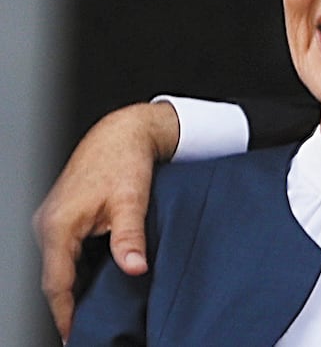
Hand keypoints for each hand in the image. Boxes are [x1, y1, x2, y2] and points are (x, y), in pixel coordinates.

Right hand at [33, 101, 180, 340]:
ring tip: (91, 313)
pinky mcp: (60, 217)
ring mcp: (50, 220)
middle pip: (53, 278)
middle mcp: (46, 224)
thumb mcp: (132, 201)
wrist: (122, 134)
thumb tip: (135, 268)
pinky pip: (62, 253)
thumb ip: (130, 237)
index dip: (65, 313)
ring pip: (57, 266)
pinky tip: (93, 282)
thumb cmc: (124, 161)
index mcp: (57, 224)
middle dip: (67, 306)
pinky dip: (74, 271)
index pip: (56, 282)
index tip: (74, 336)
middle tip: (86, 330)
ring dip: (71, 288)